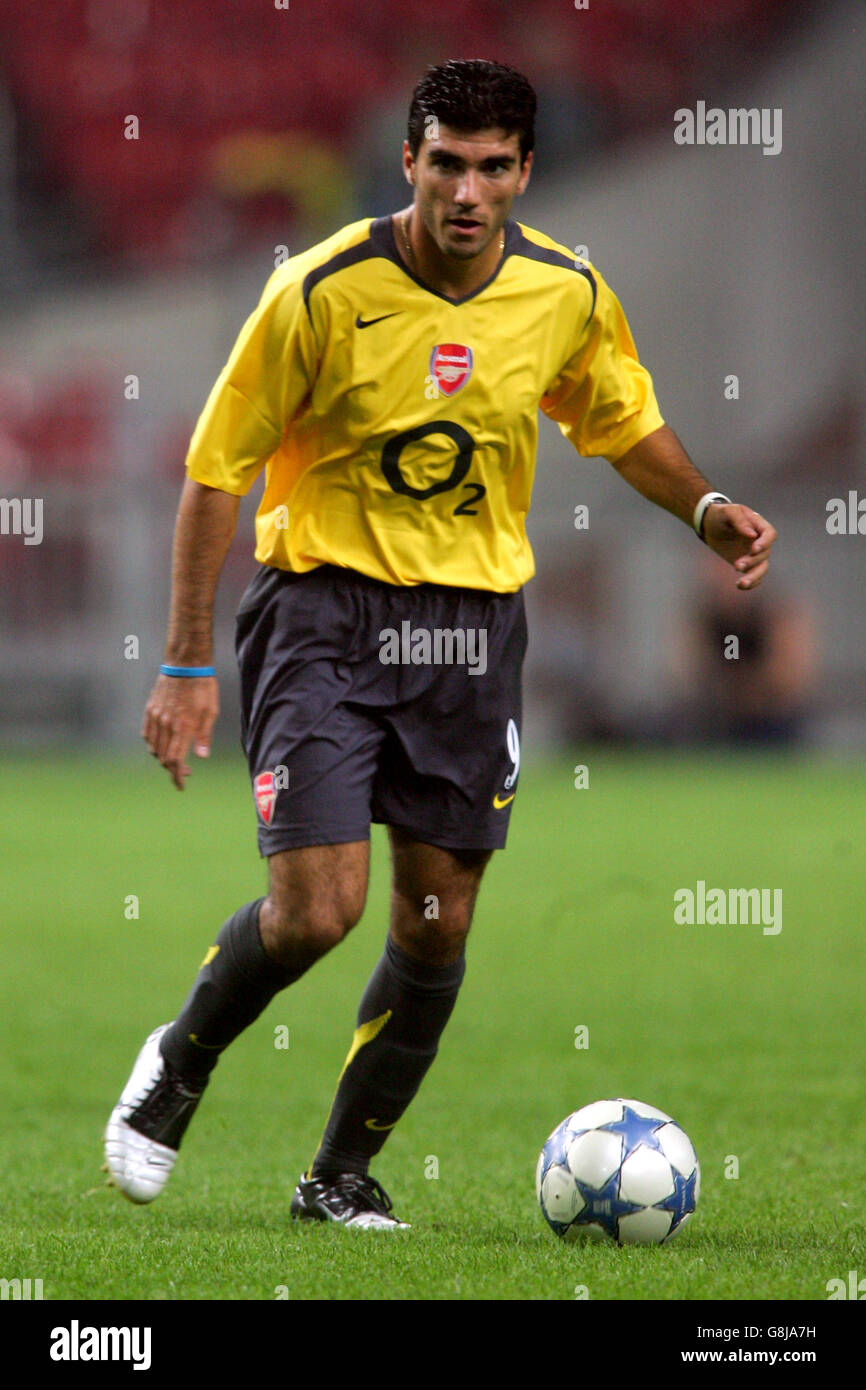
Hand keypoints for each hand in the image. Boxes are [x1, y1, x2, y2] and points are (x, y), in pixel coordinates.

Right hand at [141, 674, 218, 789]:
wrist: (185, 664)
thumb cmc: (203, 687)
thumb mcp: (211, 711)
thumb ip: (204, 735)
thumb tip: (201, 757)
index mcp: (183, 727)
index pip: (175, 760)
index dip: (177, 776)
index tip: (181, 785)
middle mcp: (166, 724)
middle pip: (163, 757)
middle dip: (172, 769)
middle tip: (185, 771)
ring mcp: (156, 717)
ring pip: (153, 747)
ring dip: (162, 758)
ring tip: (174, 758)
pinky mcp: (150, 709)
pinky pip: (146, 734)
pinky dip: (152, 745)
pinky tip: (161, 745)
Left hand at [703, 504, 776, 589]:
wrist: (709, 526)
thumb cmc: (720, 515)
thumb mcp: (727, 511)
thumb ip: (739, 520)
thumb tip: (752, 535)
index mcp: (758, 525)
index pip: (770, 534)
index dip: (765, 542)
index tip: (754, 549)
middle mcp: (759, 540)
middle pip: (765, 553)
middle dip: (752, 561)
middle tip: (736, 565)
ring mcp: (754, 554)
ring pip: (762, 568)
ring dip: (754, 577)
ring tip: (741, 583)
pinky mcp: (747, 564)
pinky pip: (754, 576)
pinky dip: (750, 583)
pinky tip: (739, 585)